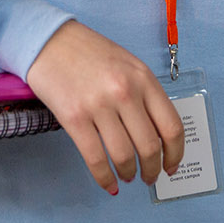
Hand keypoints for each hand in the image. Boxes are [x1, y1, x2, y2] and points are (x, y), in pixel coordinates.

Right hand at [25, 21, 183, 194]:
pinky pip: (95, 158)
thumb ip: (144, 94)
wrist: (48, 39)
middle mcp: (125, 91)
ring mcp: (99, 105)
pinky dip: (104, 178)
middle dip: (152, 170)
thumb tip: (157, 135)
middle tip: (149, 177)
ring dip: (129, 174)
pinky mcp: (74, 117)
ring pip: (124, 156)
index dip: (175, 154)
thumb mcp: (127, 65)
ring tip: (127, 176)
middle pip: (150, 146)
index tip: (171, 166)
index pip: (172, 126)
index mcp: (143, 78)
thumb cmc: (87, 52)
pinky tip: (108, 183)